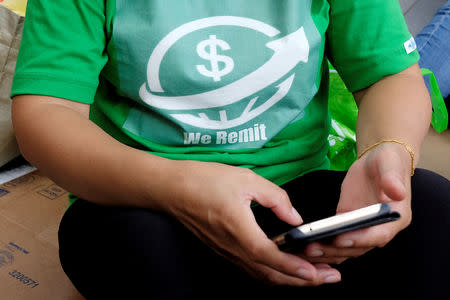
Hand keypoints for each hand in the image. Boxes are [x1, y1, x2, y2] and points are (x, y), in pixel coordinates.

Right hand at [163, 160, 341, 285]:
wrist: (172, 189)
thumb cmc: (205, 180)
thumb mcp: (245, 179)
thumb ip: (275, 197)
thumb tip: (295, 217)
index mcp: (240, 230)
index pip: (271, 256)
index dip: (295, 267)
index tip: (317, 273)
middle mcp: (233, 248)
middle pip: (270, 274)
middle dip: (302, 280)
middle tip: (329, 278)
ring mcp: (226, 252)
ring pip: (261, 275)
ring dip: (289, 279)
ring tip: (313, 276)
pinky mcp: (222, 250)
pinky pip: (250, 269)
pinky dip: (272, 273)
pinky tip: (283, 269)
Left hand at [303, 142, 411, 263]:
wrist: (379, 163)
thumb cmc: (388, 162)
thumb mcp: (390, 164)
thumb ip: (392, 179)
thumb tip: (397, 192)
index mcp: (395, 218)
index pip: (379, 235)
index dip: (360, 239)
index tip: (339, 239)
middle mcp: (381, 230)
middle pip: (359, 248)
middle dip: (335, 250)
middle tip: (311, 247)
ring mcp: (364, 231)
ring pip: (346, 250)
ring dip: (326, 253)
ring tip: (303, 250)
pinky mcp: (350, 227)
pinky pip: (337, 243)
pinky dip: (323, 247)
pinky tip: (304, 248)